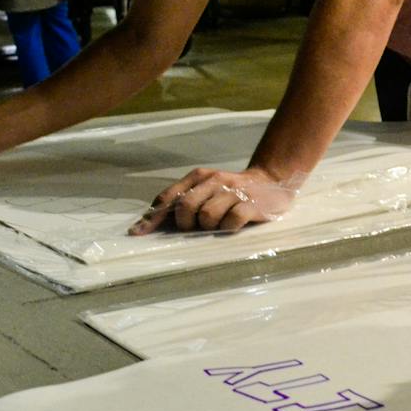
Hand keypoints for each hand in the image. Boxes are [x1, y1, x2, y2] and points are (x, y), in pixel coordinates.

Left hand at [129, 165, 300, 234]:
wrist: (271, 181)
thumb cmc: (231, 191)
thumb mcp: (207, 189)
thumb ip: (182, 202)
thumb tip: (146, 226)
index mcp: (199, 177)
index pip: (169, 197)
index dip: (152, 217)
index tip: (138, 233)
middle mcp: (215, 180)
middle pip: (186, 206)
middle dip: (186, 223)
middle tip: (196, 227)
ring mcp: (234, 191)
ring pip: (207, 215)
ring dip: (209, 227)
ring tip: (219, 224)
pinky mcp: (252, 204)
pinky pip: (231, 221)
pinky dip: (228, 229)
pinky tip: (233, 226)